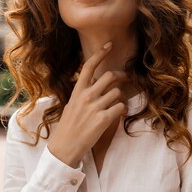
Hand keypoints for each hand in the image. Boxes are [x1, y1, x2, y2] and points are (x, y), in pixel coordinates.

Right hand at [48, 42, 127, 167]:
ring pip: (118, 93)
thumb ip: (84, 93)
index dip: (100, 54)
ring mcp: (95, 107)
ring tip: (118, 106)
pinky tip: (120, 114)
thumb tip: (98, 84)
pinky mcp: (103, 119)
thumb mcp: (73, 104)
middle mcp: (86, 96)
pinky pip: (121, 107)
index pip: (89, 66)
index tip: (109, 45)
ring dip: (121, 98)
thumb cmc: (69, 126)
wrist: (65, 147)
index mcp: (77, 91)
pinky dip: (123, 110)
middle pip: (110, 76)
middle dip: (121, 77)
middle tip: (126, 80)